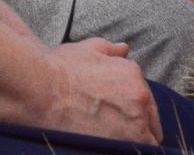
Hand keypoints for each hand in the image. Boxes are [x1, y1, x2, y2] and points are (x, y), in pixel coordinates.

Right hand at [43, 38, 161, 144]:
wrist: (42, 88)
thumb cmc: (60, 69)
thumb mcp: (88, 49)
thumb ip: (111, 50)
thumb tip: (123, 49)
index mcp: (133, 75)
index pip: (147, 103)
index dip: (137, 116)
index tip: (125, 123)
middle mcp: (140, 97)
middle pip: (151, 125)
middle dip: (138, 131)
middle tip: (116, 136)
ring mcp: (135, 122)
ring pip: (146, 143)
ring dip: (132, 144)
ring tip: (113, 145)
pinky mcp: (125, 142)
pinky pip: (136, 153)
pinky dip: (125, 151)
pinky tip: (109, 150)